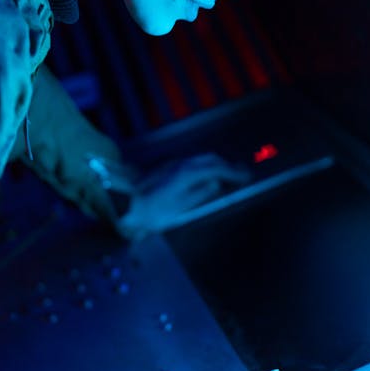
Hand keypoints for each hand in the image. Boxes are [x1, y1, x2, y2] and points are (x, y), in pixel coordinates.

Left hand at [115, 153, 249, 237]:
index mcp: (188, 173)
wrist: (123, 203)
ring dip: (214, 164)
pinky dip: (203, 166)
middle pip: (209, 158)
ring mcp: (172, 163)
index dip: (234, 172)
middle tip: (239, 174)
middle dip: (226, 165)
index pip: (217, 168)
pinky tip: (204, 175)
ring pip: (199, 159)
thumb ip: (200, 194)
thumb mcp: (180, 208)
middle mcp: (181, 164)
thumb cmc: (152, 212)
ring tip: (225, 174)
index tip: (246, 177)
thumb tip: (216, 183)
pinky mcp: (165, 167)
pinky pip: (191, 162)